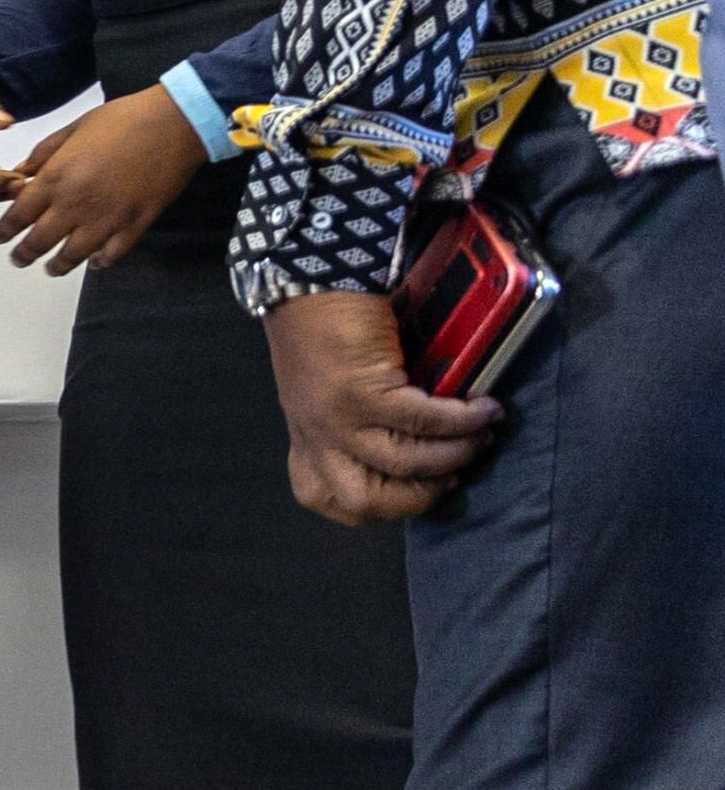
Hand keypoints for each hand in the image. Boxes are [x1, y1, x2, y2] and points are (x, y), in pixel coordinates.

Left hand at [0, 87, 209, 275]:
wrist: (173, 123)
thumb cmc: (121, 119)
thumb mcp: (72, 129)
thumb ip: (42, 155)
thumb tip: (19, 174)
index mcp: (56, 177)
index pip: (19, 215)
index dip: (5, 230)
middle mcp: (76, 203)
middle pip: (40, 241)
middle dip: (24, 254)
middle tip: (18, 260)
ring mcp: (107, 218)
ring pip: (74, 255)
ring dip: (58, 265)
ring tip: (51, 269)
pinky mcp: (136, 224)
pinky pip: (113, 254)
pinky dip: (101, 262)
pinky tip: (95, 263)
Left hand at [266, 288, 499, 524]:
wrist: (310, 283)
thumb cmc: (325, 335)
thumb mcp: (330, 394)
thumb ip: (358, 427)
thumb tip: (428, 455)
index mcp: (306, 441)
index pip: (329, 500)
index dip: (382, 506)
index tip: (423, 488)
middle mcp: (316, 436)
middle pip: (365, 501)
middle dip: (420, 497)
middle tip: (455, 474)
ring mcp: (336, 418)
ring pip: (406, 463)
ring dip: (456, 454)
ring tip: (482, 434)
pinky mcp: (361, 392)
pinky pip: (423, 421)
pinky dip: (462, 420)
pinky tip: (483, 408)